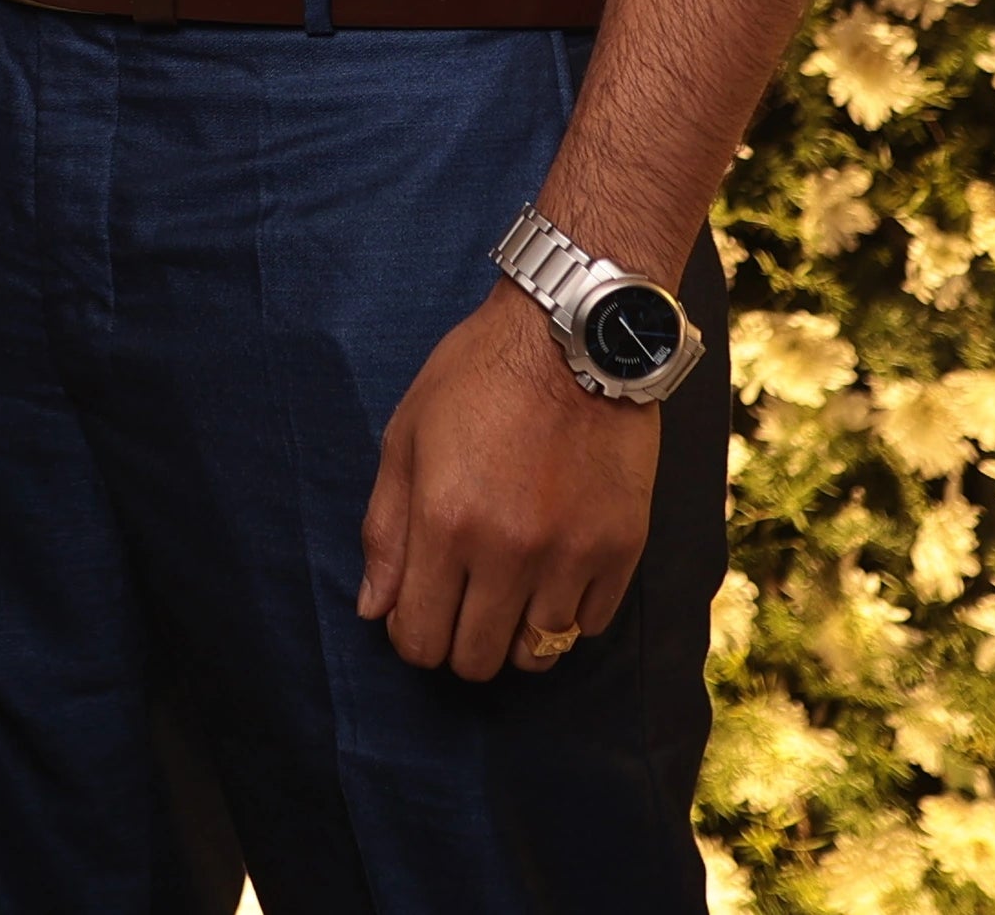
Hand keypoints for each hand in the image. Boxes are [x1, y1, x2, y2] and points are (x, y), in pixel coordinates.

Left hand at [357, 283, 660, 679]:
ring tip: (509, 595)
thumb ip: (386, 530)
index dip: (411, 637)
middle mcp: (509, 551)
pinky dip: (568, 614)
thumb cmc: (479, 376)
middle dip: (458, 643)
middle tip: (462, 604)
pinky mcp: (622, 547)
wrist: (575, 334)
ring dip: (515, 636)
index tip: (418, 612)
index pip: (420, 640)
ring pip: (537, 653)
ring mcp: (571, 554)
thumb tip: (373, 609)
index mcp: (445, 523)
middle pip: (477, 659)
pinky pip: (590, 624)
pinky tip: (553, 577)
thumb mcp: (407, 437)